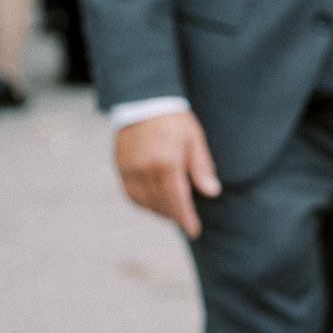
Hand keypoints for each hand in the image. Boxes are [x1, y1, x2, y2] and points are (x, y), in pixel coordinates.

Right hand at [114, 111, 221, 237]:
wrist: (144, 102)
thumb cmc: (175, 120)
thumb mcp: (195, 140)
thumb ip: (202, 168)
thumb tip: (212, 192)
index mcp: (166, 163)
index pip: (177, 200)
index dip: (185, 218)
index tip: (194, 231)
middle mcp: (145, 170)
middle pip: (161, 204)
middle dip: (174, 215)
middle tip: (186, 219)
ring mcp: (129, 170)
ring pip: (144, 202)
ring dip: (159, 211)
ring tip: (173, 211)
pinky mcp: (120, 168)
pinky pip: (132, 195)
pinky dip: (144, 203)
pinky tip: (155, 202)